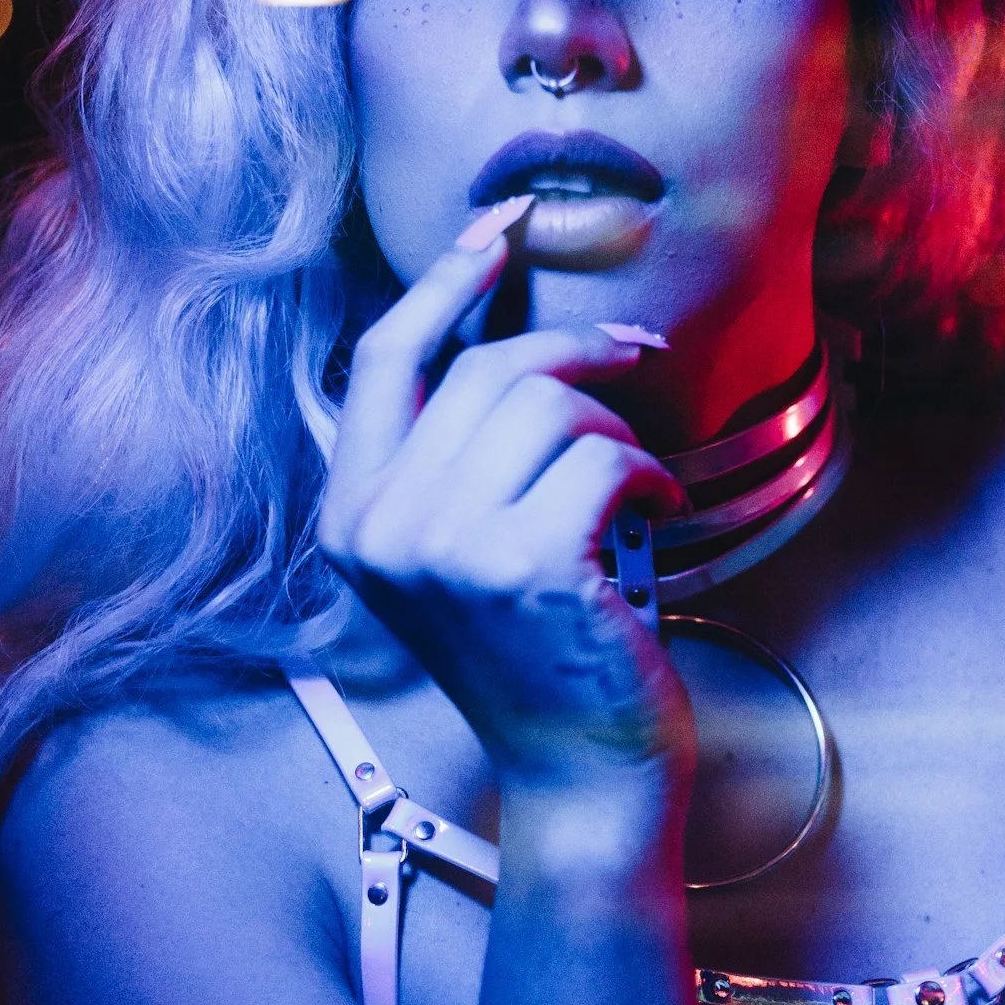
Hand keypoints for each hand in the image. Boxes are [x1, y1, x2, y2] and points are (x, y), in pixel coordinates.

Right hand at [318, 231, 691, 803]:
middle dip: (579, 353)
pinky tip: (654, 514)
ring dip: (616, 429)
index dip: (444, 281)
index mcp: (349, 518)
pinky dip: (650, 474)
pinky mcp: (524, 565)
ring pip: (551, 404)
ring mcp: (445, 548)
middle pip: (487, 369)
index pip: (384, 360)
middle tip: (639, 356)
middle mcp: (379, 529)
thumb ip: (452, 456)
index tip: (501, 227)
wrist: (582, 777)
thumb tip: (503, 327)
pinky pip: (606, 457)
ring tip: (632, 483)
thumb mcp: (460, 551)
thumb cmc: (540, 653)